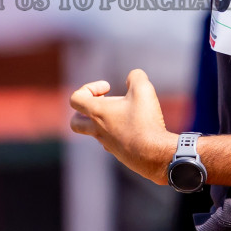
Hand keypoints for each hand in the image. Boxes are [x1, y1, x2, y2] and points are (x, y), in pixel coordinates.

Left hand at [69, 69, 177, 183]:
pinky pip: (111, 142)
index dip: (89, 88)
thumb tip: (133, 77)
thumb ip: (136, 76)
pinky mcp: (119, 154)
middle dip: (84, 111)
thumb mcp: (143, 89)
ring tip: (127, 113)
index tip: (108, 88)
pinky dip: (118, 133)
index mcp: (97, 113)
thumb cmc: (145, 121)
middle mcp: (97, 130)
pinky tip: (135, 129)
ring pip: (95, 132)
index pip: (75, 99)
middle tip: (104, 104)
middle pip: (75, 122)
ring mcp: (107, 144)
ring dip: (105, 121)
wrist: (155, 154)